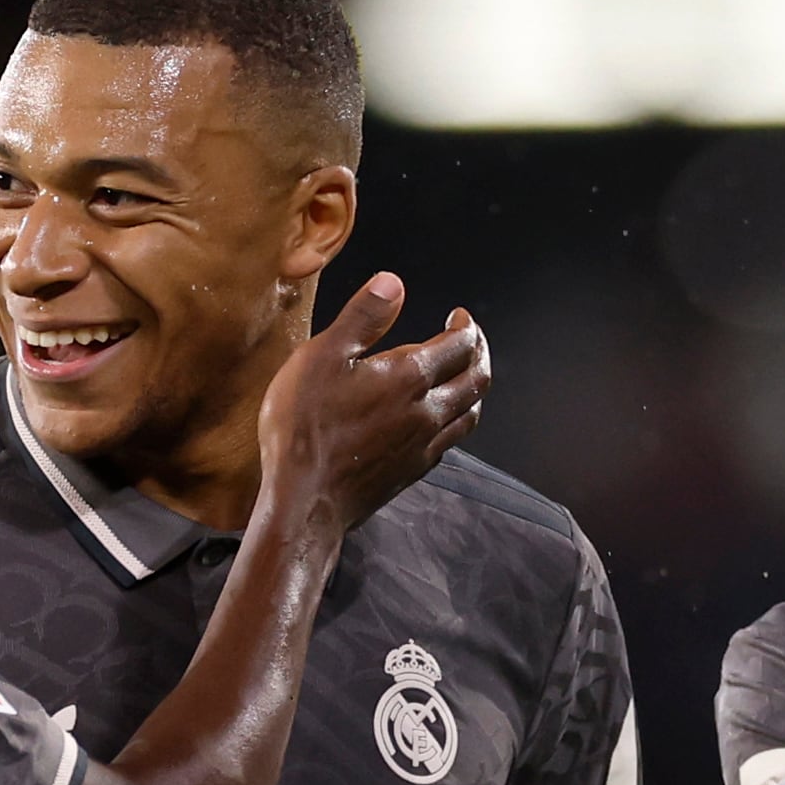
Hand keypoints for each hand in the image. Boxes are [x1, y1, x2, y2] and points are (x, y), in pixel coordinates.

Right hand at [257, 272, 489, 536]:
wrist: (305, 501)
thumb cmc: (305, 428)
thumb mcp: (321, 357)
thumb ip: (362, 317)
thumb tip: (393, 282)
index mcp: (410, 376)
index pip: (460, 345)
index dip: (466, 326)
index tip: (460, 316)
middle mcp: (428, 411)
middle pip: (477, 379)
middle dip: (480, 353)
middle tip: (471, 340)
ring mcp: (424, 446)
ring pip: (470, 413)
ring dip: (474, 389)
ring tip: (464, 376)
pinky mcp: (412, 472)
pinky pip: (450, 442)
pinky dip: (455, 422)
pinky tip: (439, 421)